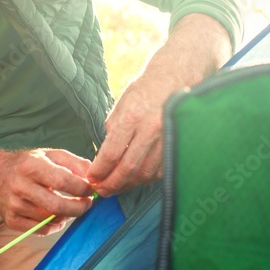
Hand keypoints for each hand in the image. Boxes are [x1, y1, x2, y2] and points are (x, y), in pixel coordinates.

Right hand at [0, 149, 94, 233]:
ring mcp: (14, 205)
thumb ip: (76, 164)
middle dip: (79, 208)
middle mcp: (20, 186)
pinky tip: (56, 216)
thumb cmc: (30, 165)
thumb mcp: (52, 155)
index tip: (90, 190)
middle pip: (57, 206)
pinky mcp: (11, 220)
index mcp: (31, 166)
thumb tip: (94, 178)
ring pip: (50, 220)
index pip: (63, 181)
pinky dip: (54, 225)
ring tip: (69, 206)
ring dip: (67, 216)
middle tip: (87, 204)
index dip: (82, 188)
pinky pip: (41, 230)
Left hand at [86, 73, 172, 196]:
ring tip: (116, 187)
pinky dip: (146, 179)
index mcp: (132, 117)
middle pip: (128, 168)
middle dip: (112, 184)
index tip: (92, 178)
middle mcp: (151, 129)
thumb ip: (113, 131)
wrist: (175, 78)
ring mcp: (167, 138)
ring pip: (145, 173)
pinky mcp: (177, 144)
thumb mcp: (122, 104)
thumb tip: (104, 157)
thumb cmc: (145, 90)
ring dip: (129, 185)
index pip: (111, 153)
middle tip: (102, 191)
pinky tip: (136, 179)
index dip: (99, 170)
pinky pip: (160, 170)